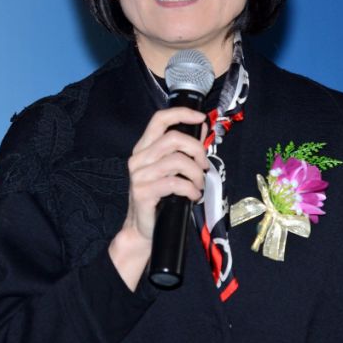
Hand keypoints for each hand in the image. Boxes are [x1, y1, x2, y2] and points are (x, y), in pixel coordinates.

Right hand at [108, 107, 207, 288]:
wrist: (143, 229)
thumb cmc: (159, 198)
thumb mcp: (171, 170)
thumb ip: (183, 149)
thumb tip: (202, 128)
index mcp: (144, 149)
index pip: (159, 120)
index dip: (181, 114)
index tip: (201, 118)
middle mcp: (139, 159)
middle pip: (174, 138)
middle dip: (197, 150)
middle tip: (203, 166)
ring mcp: (139, 176)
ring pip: (177, 161)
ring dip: (196, 174)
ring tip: (198, 185)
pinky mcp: (143, 192)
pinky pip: (175, 183)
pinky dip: (190, 189)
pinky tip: (192, 196)